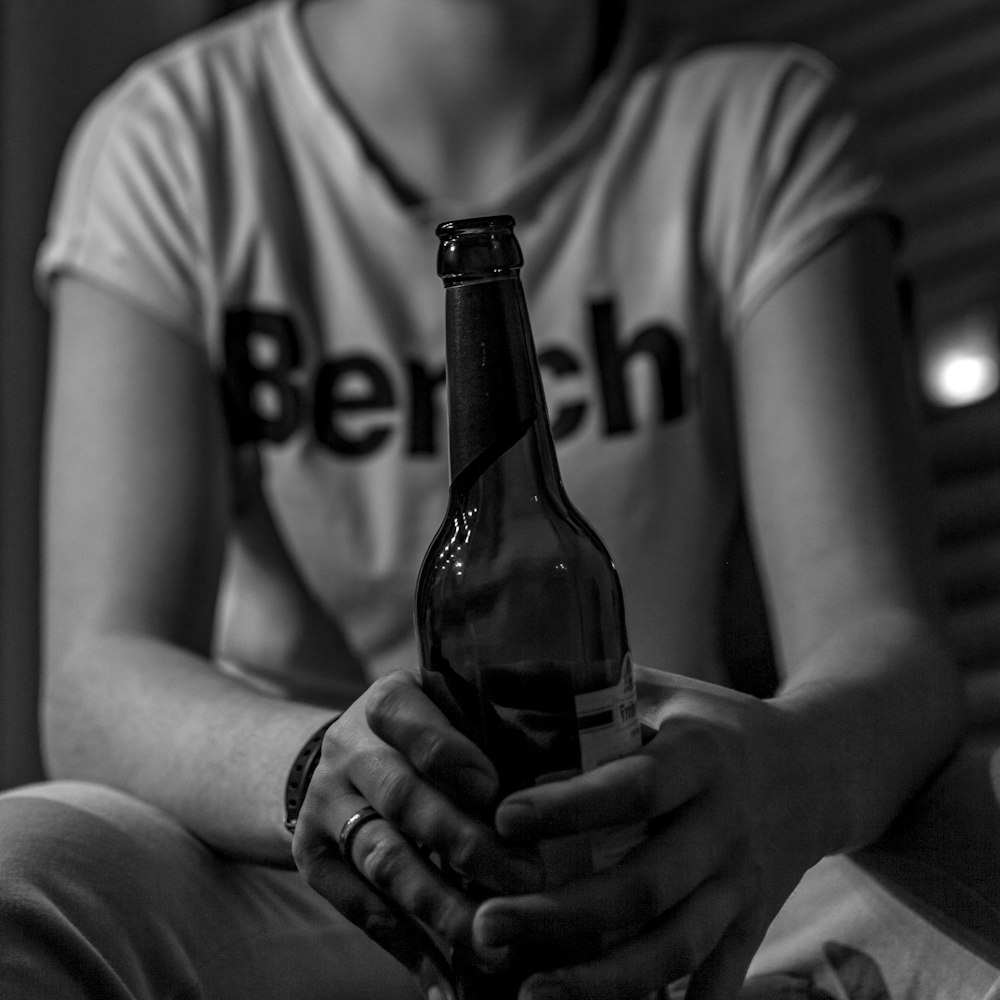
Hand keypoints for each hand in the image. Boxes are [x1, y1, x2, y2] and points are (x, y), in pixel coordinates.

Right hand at [291, 670, 544, 998]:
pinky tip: (446, 980)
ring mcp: (327, 804)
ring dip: (441, 906)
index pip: (409, 720)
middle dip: (464, 842)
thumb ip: (500, 720)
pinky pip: (359, 907)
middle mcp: (351, 749)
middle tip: (526, 878)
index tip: (492, 790)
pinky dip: (405, 946)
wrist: (342, 755)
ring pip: (384, 859)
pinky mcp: (314, 857)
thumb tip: (575, 752)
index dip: (447, 755)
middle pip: (404, 798)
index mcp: (390, 701)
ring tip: (495, 943)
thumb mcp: (452, 705)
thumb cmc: (428, 732)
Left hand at [471, 671, 828, 999]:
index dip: (571, 807)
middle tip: (486, 925)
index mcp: (702, 757)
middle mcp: (726, 825)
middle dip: (564, 914)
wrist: (821, 768)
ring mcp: (743, 884)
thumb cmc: (714, 724)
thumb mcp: (663, 691)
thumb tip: (493, 674)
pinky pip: (716, 984)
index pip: (635, 786)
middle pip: (647, 884)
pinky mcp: (754, 926)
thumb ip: (587, 685)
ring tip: (526, 994)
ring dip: (602, 981)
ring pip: (676, 947)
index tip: (504, 818)